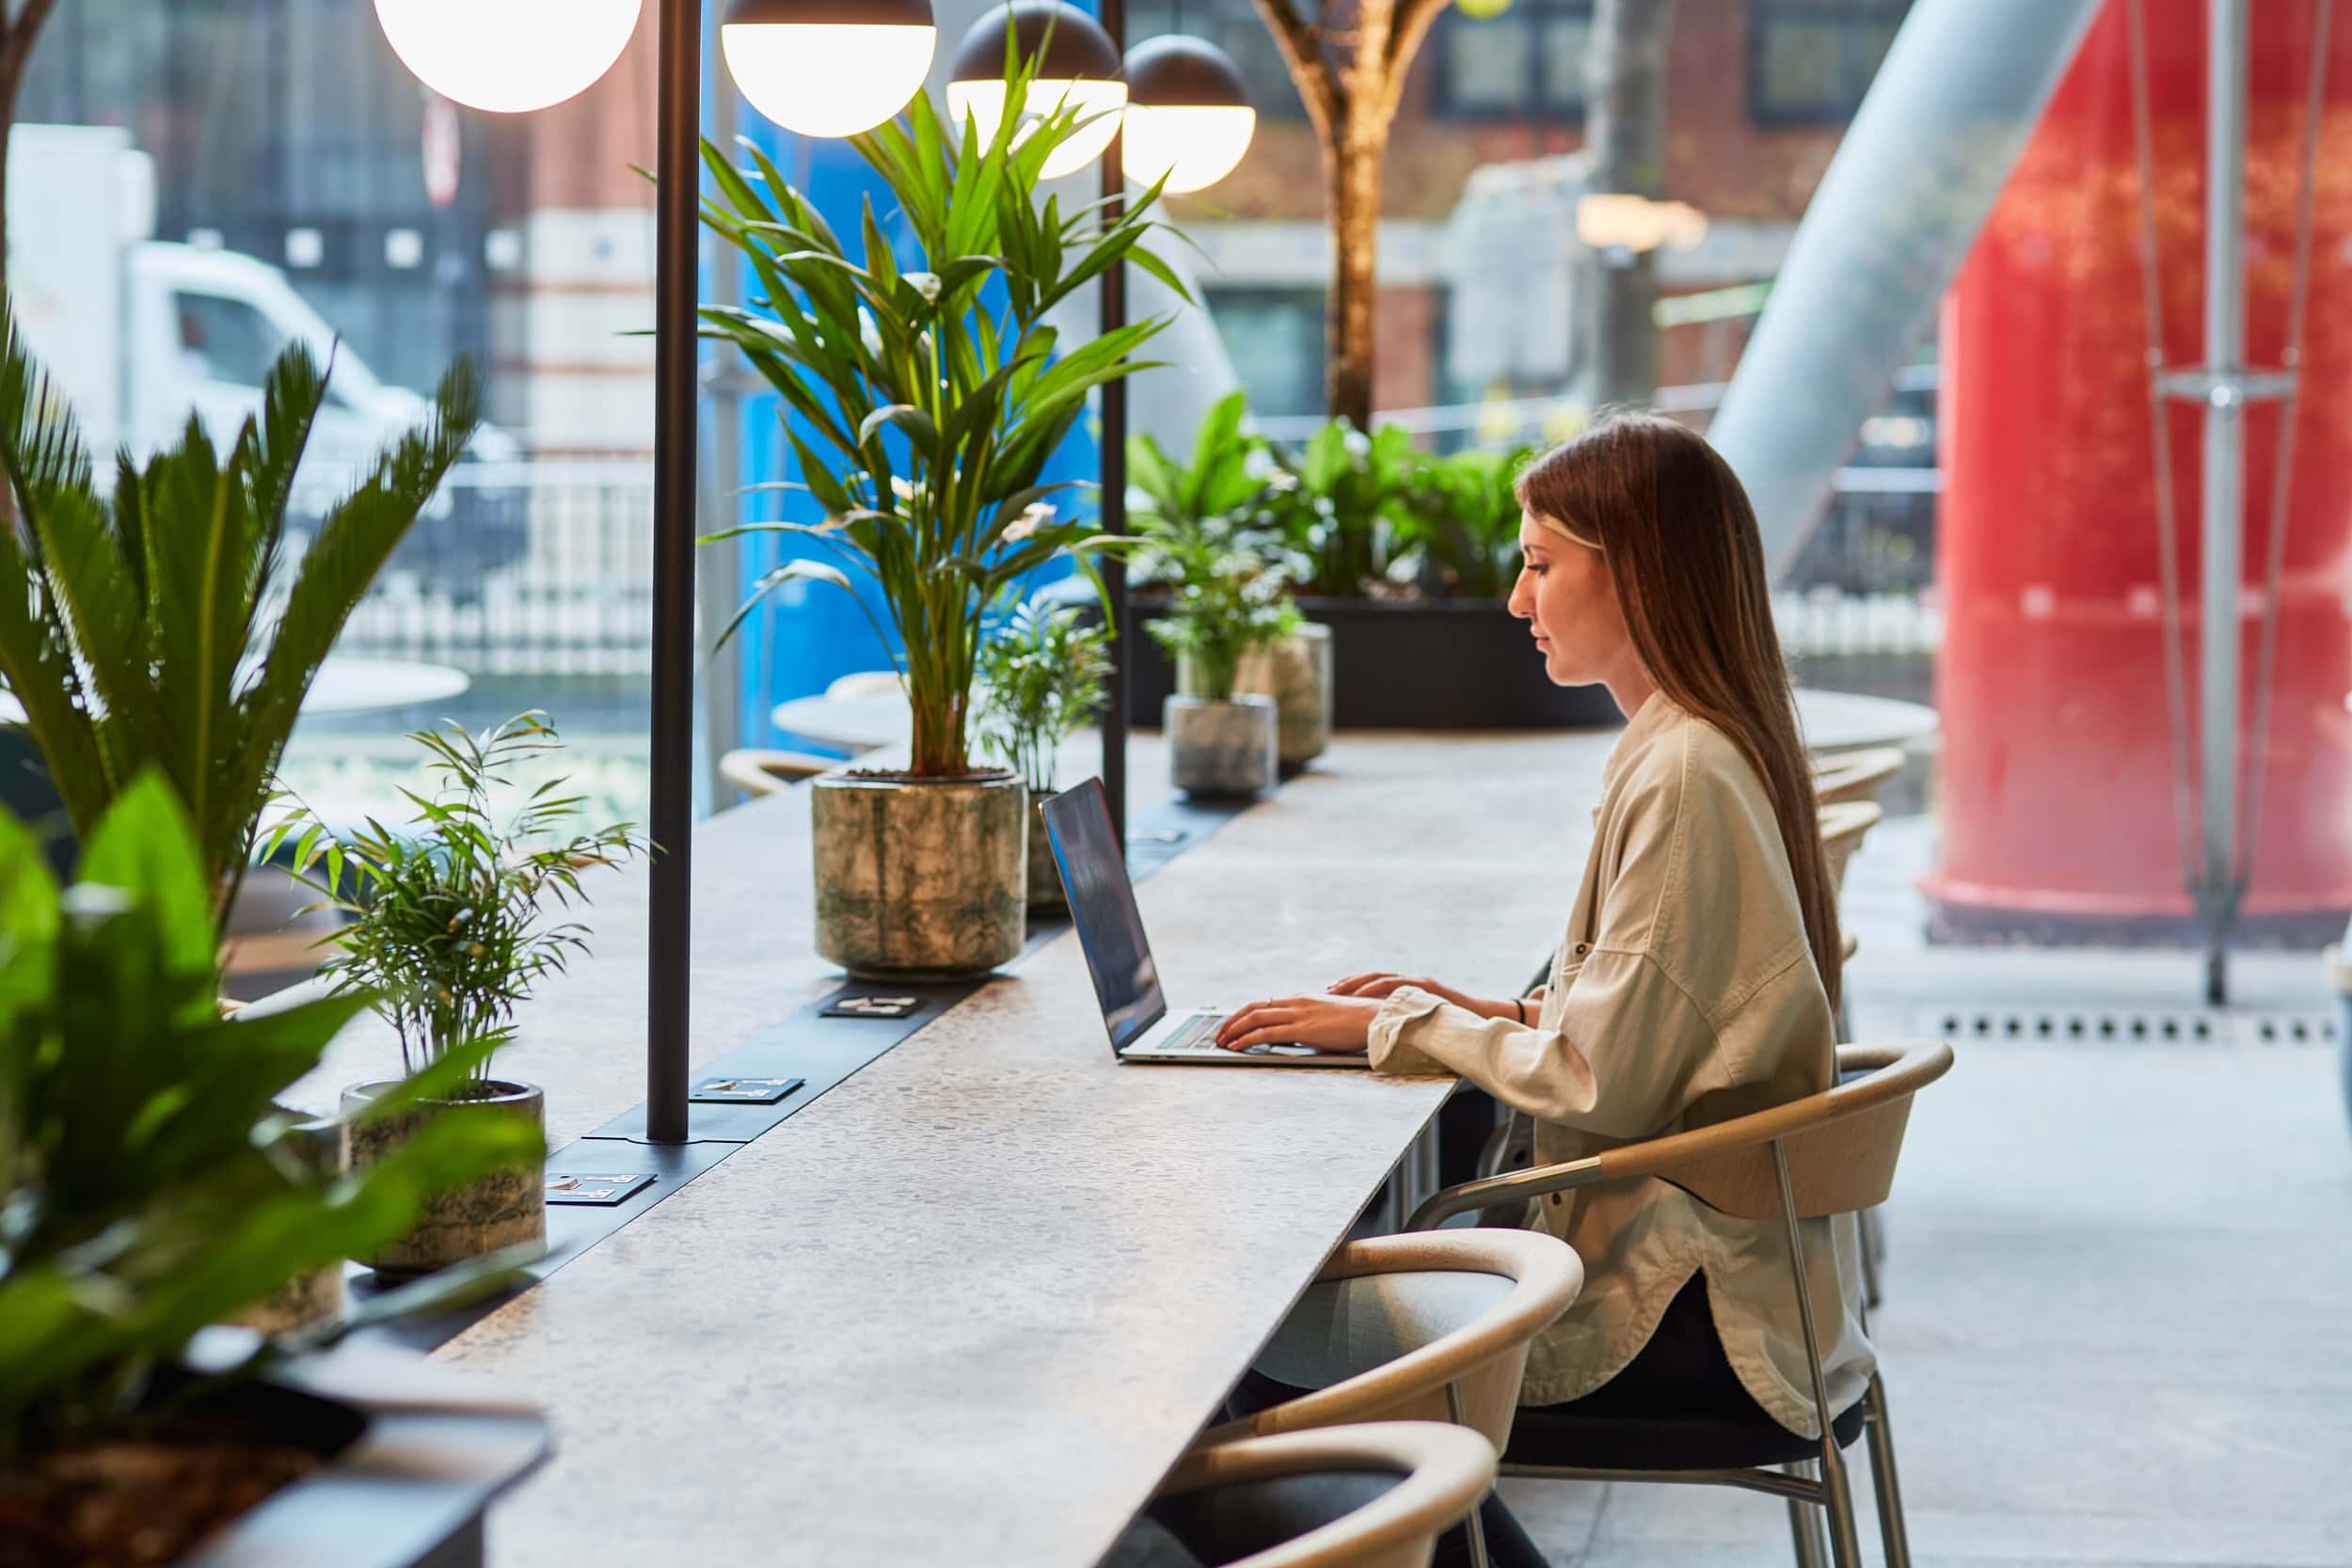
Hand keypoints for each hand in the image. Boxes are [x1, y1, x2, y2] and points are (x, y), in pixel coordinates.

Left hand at [1215, 993, 1381, 1053]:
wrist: (1377, 1019)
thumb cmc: (1360, 1021)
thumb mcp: (1330, 1018)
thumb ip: (1312, 1022)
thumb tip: (1300, 1034)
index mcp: (1304, 998)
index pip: (1266, 1003)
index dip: (1246, 1014)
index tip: (1234, 1024)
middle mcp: (1297, 1002)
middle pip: (1254, 1007)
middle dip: (1232, 1020)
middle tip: (1219, 1033)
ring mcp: (1299, 1014)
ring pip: (1255, 1017)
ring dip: (1234, 1030)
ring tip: (1221, 1041)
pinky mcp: (1303, 1029)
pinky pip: (1267, 1033)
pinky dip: (1247, 1039)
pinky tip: (1236, 1046)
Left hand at [1328, 972, 1472, 1009]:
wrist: (1481, 1015)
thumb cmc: (1451, 1021)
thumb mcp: (1422, 1018)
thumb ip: (1403, 1018)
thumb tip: (1380, 1031)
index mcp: (1406, 988)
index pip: (1374, 983)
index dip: (1353, 985)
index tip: (1332, 991)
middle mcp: (1410, 981)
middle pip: (1373, 978)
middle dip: (1349, 983)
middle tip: (1328, 990)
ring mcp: (1418, 984)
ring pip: (1382, 980)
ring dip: (1359, 985)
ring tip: (1340, 992)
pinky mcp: (1426, 989)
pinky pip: (1399, 988)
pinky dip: (1379, 991)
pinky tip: (1364, 997)